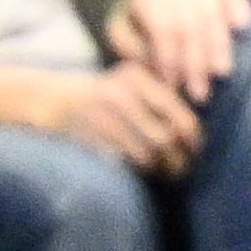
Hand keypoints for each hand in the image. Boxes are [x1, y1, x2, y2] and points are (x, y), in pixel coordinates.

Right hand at [50, 59, 206, 173]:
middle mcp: (120, 95)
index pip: (177, 113)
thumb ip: (160, 98)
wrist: (54, 98)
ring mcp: (102, 117)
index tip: (197, 149)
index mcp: (137, 78)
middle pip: (163, 138)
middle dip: (178, 159)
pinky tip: (143, 171)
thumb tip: (195, 131)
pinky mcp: (88, 137)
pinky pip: (121, 160)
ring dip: (158, 168)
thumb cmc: (107, 95)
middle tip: (185, 168)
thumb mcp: (132, 84)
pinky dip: (136, 168)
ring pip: (144, 153)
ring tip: (166, 172)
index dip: (193, 138)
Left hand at [105, 0, 248, 99]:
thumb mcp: (123, 42)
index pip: (163, 28)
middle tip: (198, 92)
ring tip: (220, 75)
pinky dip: (239, 9)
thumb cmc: (134, 35)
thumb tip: (155, 63)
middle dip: (196, 61)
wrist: (144, 16)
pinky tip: (241, 27)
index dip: (169, 57)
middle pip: (190, 25)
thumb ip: (135, 51)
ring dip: (218, 48)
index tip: (171, 84)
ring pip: (213, 15)